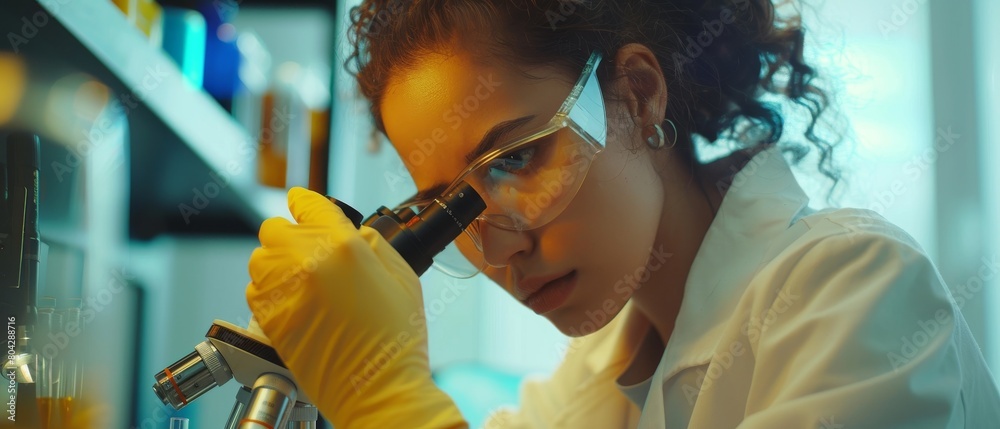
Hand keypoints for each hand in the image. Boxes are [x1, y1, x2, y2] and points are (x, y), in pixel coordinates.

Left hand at [246, 187, 465, 427]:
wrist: (378, 388)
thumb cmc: (396, 340)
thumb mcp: (402, 276)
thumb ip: (373, 244)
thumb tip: (352, 232)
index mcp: (343, 246)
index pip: (308, 204)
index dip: (305, 202)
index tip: (301, 203)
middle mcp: (306, 262)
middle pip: (276, 228)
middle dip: (291, 235)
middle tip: (309, 253)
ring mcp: (282, 290)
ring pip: (260, 257)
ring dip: (276, 262)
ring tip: (301, 280)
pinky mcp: (267, 318)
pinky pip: (254, 289)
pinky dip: (268, 290)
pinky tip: (293, 302)